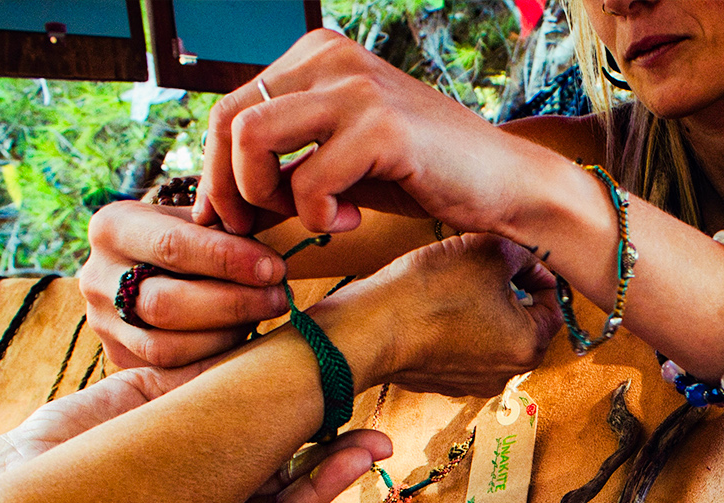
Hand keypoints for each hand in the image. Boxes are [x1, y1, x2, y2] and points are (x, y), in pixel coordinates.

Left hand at [2, 366, 391, 502]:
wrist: (12, 496)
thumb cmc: (63, 447)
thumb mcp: (137, 399)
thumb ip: (194, 389)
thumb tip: (254, 361)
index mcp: (204, 449)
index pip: (275, 439)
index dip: (320, 428)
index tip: (358, 412)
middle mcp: (209, 487)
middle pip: (288, 478)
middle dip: (337, 462)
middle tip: (379, 443)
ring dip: (322, 493)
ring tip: (361, 466)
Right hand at [79, 200, 288, 368]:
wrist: (154, 264)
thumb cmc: (192, 236)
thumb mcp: (201, 218)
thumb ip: (226, 229)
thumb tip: (266, 264)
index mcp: (112, 227)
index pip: (172, 247)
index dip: (228, 260)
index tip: (274, 269)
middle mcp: (96, 277)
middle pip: (165, 303)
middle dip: (232, 303)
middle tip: (280, 297)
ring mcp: (103, 321)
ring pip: (166, 347)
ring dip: (226, 335)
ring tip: (265, 316)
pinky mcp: (119, 354)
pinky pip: (170, 371)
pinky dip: (215, 359)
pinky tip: (246, 342)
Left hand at [196, 29, 532, 237]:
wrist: (506, 184)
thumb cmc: (424, 174)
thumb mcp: (341, 160)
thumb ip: (286, 164)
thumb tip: (217, 203)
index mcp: (319, 54)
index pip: (229, 106)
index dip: (218, 171)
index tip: (237, 217)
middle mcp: (332, 57)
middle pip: (228, 119)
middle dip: (229, 187)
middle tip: (259, 227)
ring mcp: (357, 88)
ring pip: (251, 137)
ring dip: (265, 193)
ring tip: (312, 216)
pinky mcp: (382, 128)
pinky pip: (309, 179)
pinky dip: (319, 214)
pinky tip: (352, 220)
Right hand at [311, 233, 561, 397]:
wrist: (369, 328)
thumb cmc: (430, 292)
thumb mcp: (489, 250)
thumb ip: (523, 252)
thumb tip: (529, 258)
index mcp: (529, 347)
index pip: (553, 304)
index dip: (537, 273)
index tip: (518, 257)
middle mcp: (506, 374)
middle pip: (522, 320)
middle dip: (508, 289)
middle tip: (484, 263)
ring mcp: (472, 381)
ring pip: (490, 332)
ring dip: (480, 305)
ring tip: (456, 281)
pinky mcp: (441, 380)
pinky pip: (460, 345)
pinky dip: (454, 324)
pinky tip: (435, 304)